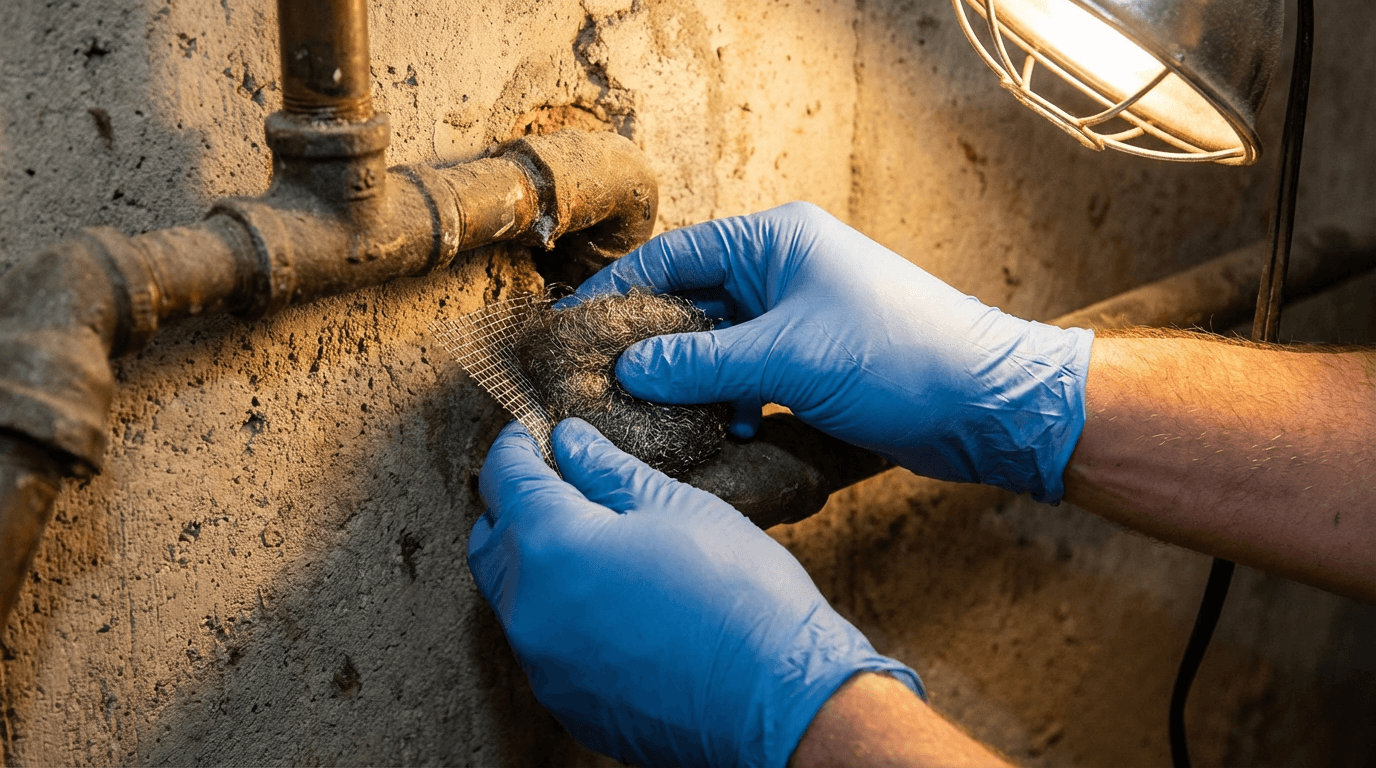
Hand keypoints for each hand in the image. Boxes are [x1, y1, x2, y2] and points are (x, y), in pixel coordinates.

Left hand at [468, 418, 922, 767]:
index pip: (503, 480)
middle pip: (492, 543)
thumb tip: (571, 443)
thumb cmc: (741, 596)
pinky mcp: (567, 703)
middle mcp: (531, 611)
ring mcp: (545, 665)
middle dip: (515, 506)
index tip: (534, 434)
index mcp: (553, 547)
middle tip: (561, 484)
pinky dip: (560, 615)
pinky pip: (544, 646)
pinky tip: (612, 603)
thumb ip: (609, 472)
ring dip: (536, 564)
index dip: (517, 447)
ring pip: (514, 598)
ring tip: (594, 544)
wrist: (781, 702)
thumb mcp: (678, 508)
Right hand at [567, 202, 1093, 501]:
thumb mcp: (788, 357)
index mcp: (775, 241)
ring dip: (691, 380)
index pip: (674, 255)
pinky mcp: (813, 361)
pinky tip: (723, 431)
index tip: (573, 328)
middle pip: (691, 302)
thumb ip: (703, 363)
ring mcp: (798, 317)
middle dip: (650, 344)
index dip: (620, 290)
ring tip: (657, 416)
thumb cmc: (899, 357)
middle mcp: (782, 270)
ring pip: (717, 345)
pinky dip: (729, 400)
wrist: (986, 404)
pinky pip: (748, 375)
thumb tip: (630, 368)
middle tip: (601, 382)